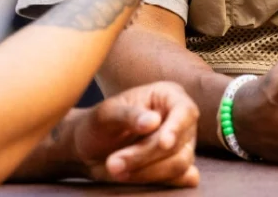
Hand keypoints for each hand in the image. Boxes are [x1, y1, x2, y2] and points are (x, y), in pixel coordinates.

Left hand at [69, 82, 199, 186]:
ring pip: (179, 165)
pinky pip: (182, 180)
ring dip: (146, 172)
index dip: (177, 128)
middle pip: (178, 144)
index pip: (185, 111)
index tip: (163, 143)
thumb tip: (154, 122)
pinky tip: (136, 176)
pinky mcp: (180, 169)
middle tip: (113, 163)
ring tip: (115, 169)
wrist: (92, 149)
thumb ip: (128, 115)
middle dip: (144, 156)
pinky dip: (160, 182)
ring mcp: (184, 146)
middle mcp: (181, 120)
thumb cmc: (100, 124)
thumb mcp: (106, 114)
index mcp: (168, 96)